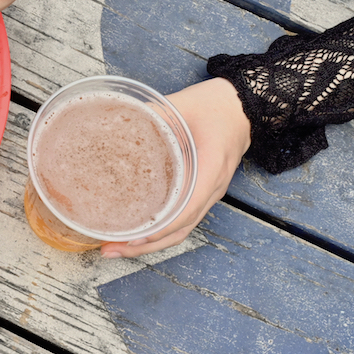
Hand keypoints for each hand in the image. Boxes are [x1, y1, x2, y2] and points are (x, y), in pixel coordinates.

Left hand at [99, 78, 251, 258]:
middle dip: (145, 246)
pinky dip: (159, 230)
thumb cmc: (218, 105)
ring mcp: (207, 193)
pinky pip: (181, 218)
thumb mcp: (184, 104)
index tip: (134, 237)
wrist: (242, 105)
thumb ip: (154, 113)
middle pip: (180, 230)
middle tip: (110, 249)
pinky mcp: (200, 190)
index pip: (186, 210)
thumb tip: (119, 120)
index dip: (160, 228)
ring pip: (180, 230)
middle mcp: (211, 189)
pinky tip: (136, 229)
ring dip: (149, 243)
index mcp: (211, 170)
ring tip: (116, 246)